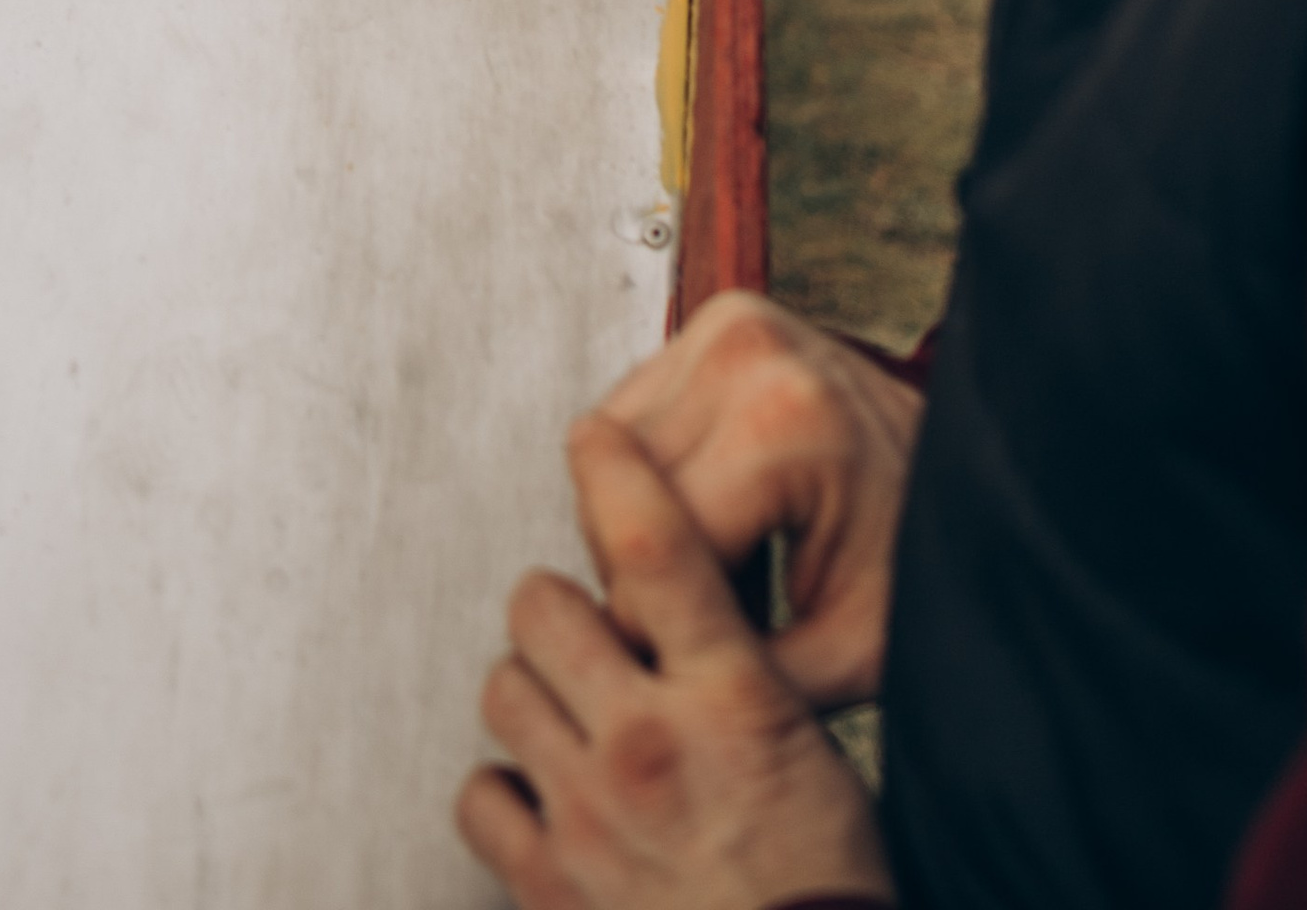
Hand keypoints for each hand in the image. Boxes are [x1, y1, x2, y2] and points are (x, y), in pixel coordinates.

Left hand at [457, 418, 893, 909]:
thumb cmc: (826, 884)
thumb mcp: (812, 747)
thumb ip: (740, 668)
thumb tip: (683, 604)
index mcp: (732, 699)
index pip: (655, 542)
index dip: (614, 468)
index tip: (596, 441)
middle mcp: (649, 743)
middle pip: (542, 606)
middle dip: (559, 611)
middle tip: (587, 638)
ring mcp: (589, 815)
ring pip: (504, 688)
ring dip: (532, 693)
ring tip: (570, 715)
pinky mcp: (547, 885)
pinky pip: (480, 794)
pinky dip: (505, 790)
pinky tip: (544, 794)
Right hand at [595, 293, 923, 711]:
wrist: (973, 479)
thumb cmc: (919, 561)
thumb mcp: (845, 650)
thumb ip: (730, 665)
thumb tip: (636, 674)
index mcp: (781, 426)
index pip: (650, 545)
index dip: (661, 626)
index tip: (703, 653)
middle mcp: (746, 352)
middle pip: (620, 492)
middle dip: (647, 569)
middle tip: (723, 607)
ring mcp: (730, 323)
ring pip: (609, 453)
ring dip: (640, 518)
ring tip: (726, 556)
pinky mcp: (718, 319)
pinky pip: (630, 414)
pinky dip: (651, 472)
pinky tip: (715, 505)